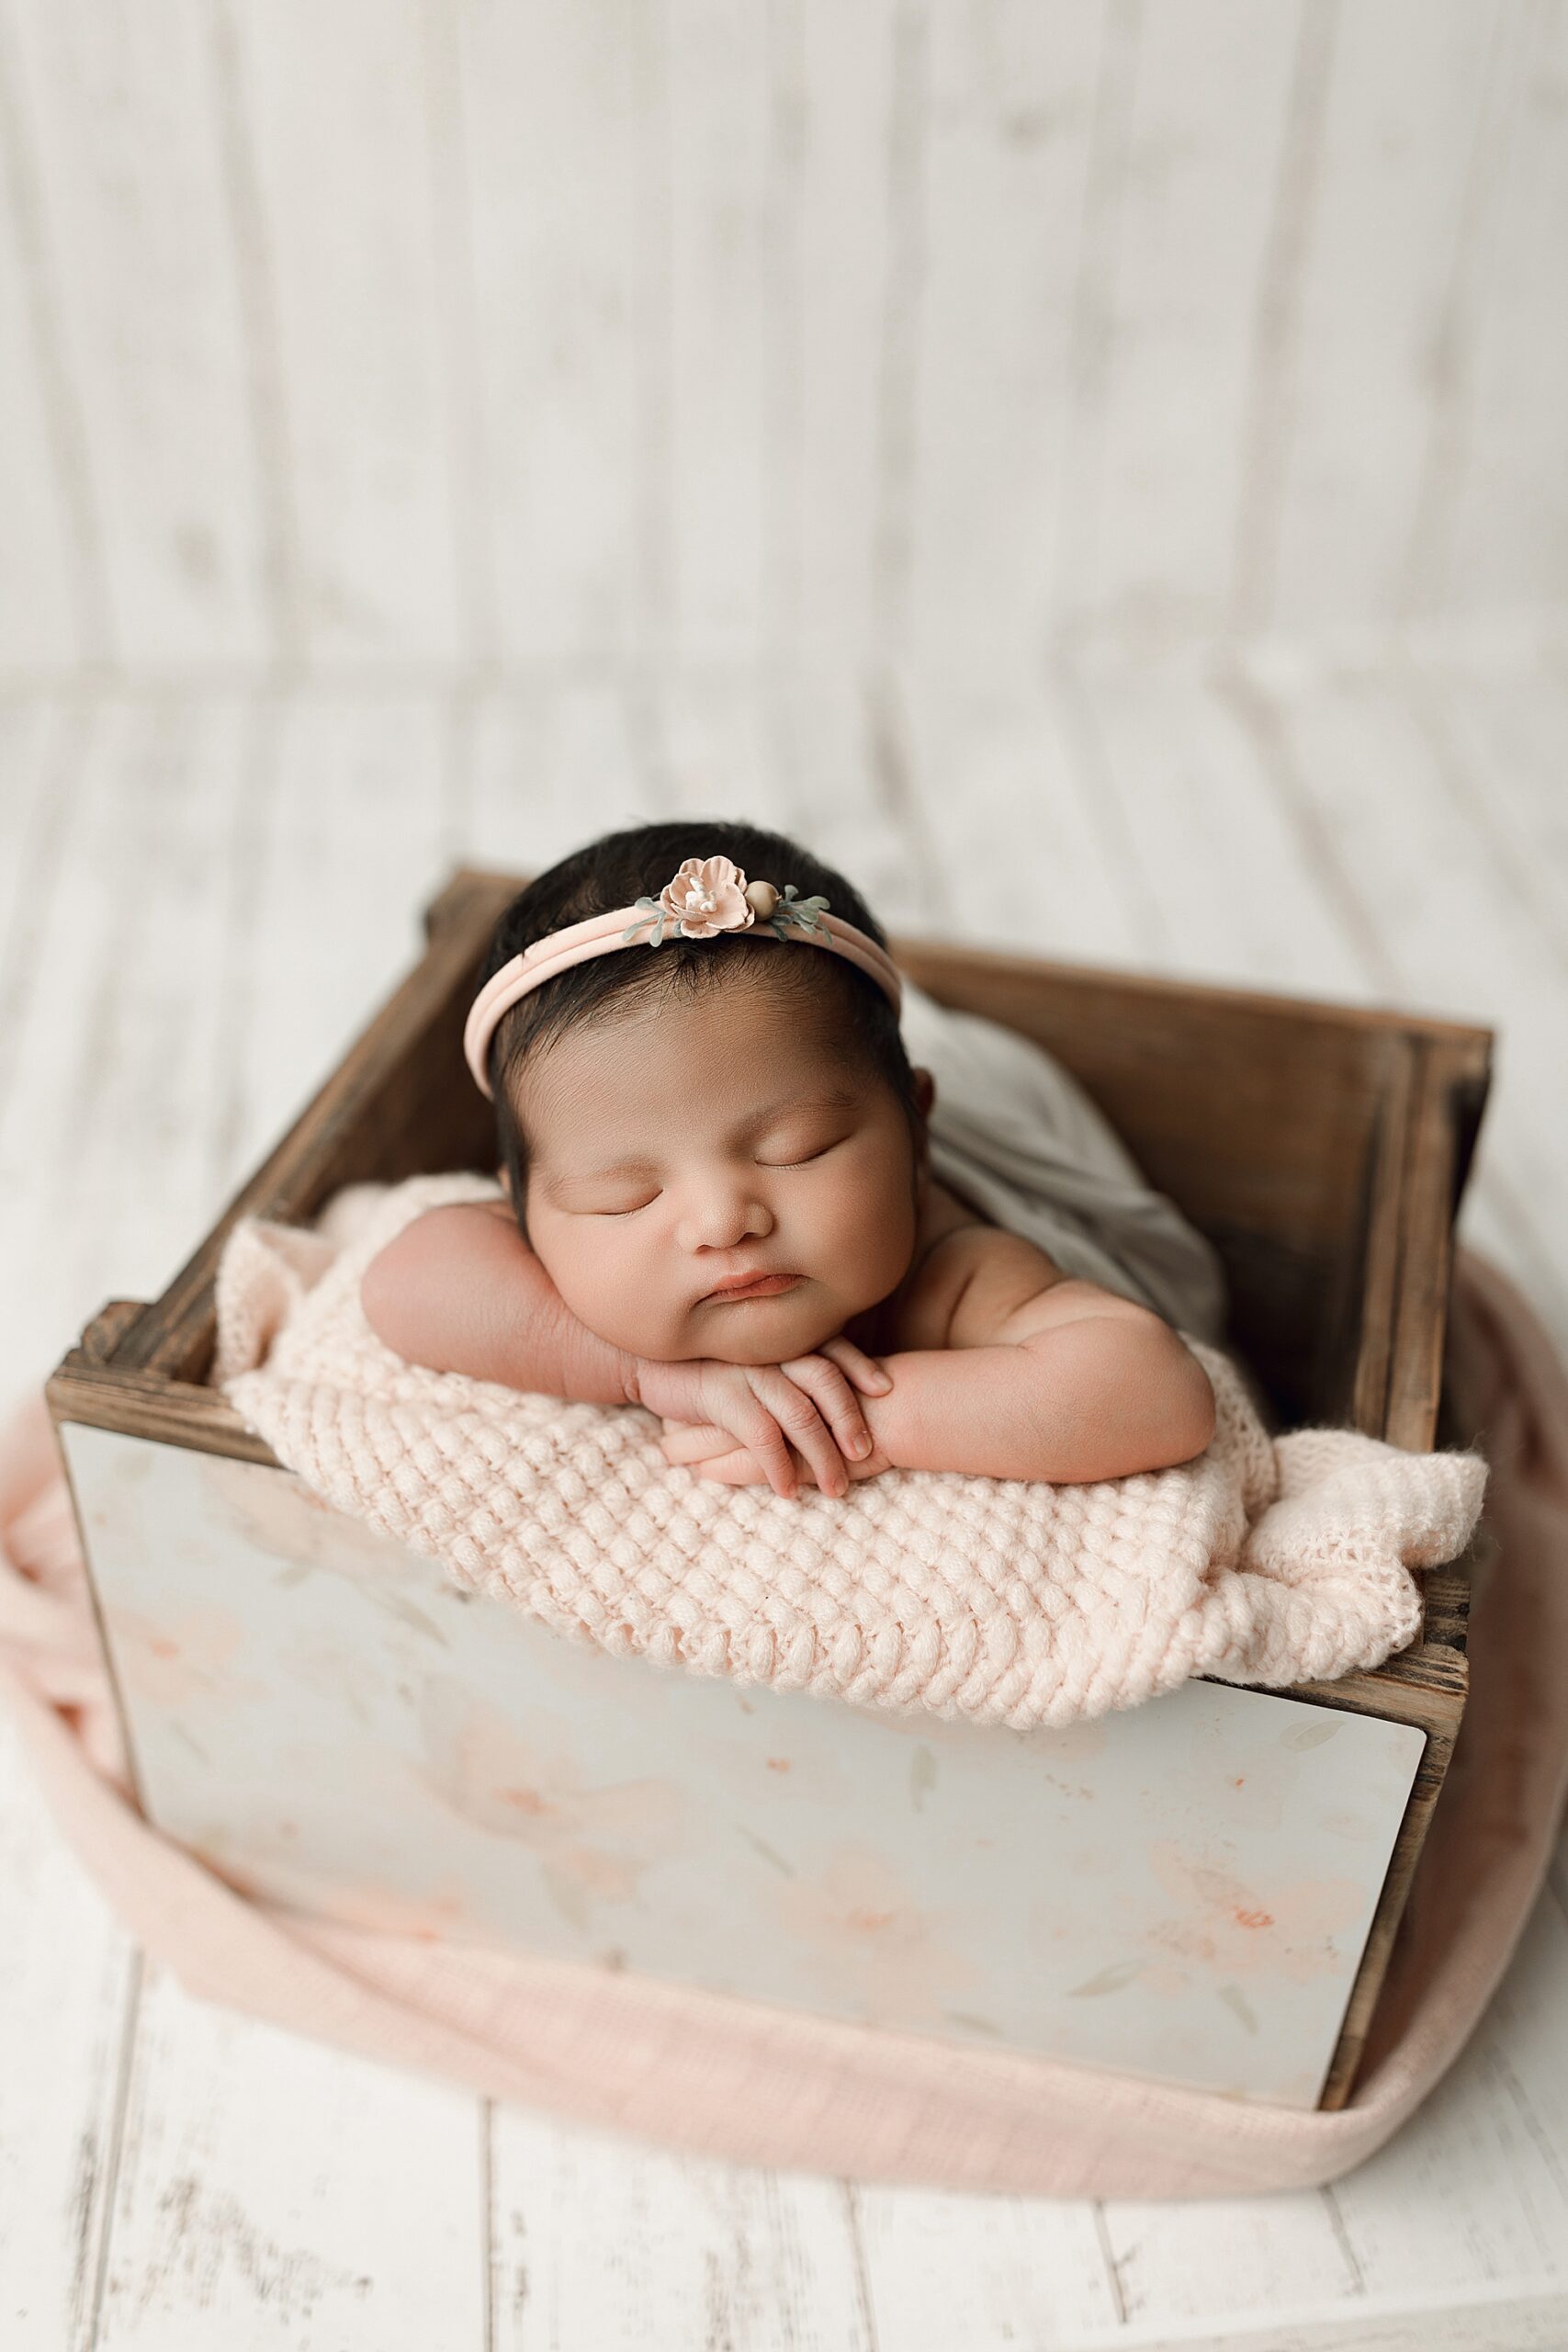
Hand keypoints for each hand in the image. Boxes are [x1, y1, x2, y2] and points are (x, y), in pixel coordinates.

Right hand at [633, 1337, 891, 1498]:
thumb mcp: (746, 1355)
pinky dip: (779, 1467)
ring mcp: (746, 1372)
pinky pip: (762, 1436)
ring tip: (835, 1489)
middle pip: (825, 1382)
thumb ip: (781, 1361)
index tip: (886, 1389)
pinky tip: (788, 1491)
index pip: (832, 1347)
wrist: (644, 1362)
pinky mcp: (721, 1396)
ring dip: (821, 1456)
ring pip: (800, 1414)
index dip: (861, 1366)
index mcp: (780, 1337)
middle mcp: (769, 1350)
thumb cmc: (704, 1363)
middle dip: (850, 1420)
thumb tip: (827, 1389)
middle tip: (867, 1455)